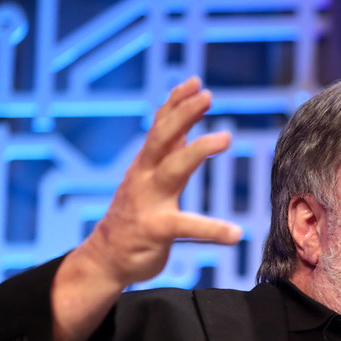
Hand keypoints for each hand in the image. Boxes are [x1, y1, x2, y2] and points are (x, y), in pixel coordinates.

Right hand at [76, 76, 240, 288]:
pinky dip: (213, 229)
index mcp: (145, 165)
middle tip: (207, 95)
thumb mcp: (146, 181)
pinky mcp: (154, 230)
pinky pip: (186, 227)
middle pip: (162, 137)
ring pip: (173, 168)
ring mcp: (147, 202)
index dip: (175, 103)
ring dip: (198, 150)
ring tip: (226, 137)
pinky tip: (235, 233)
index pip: (159, 127)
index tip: (195, 82)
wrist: (105, 259)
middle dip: (183, 113)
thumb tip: (180, 128)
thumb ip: (164, 157)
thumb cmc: (133, 218)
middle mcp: (144, 177)